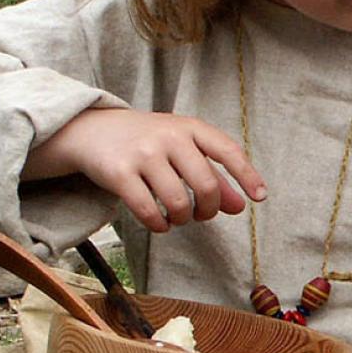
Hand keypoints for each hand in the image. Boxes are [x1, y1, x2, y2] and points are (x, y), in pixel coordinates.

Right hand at [26, 108, 264, 232]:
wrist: (92, 130)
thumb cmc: (147, 142)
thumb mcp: (182, 150)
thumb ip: (213, 175)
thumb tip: (239, 206)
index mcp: (189, 128)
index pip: (227, 151)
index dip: (247, 175)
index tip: (260, 197)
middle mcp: (169, 137)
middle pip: (206, 185)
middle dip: (209, 209)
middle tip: (201, 215)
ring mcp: (143, 154)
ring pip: (179, 202)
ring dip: (183, 219)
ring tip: (177, 217)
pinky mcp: (119, 173)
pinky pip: (148, 211)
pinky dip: (159, 225)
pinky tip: (159, 223)